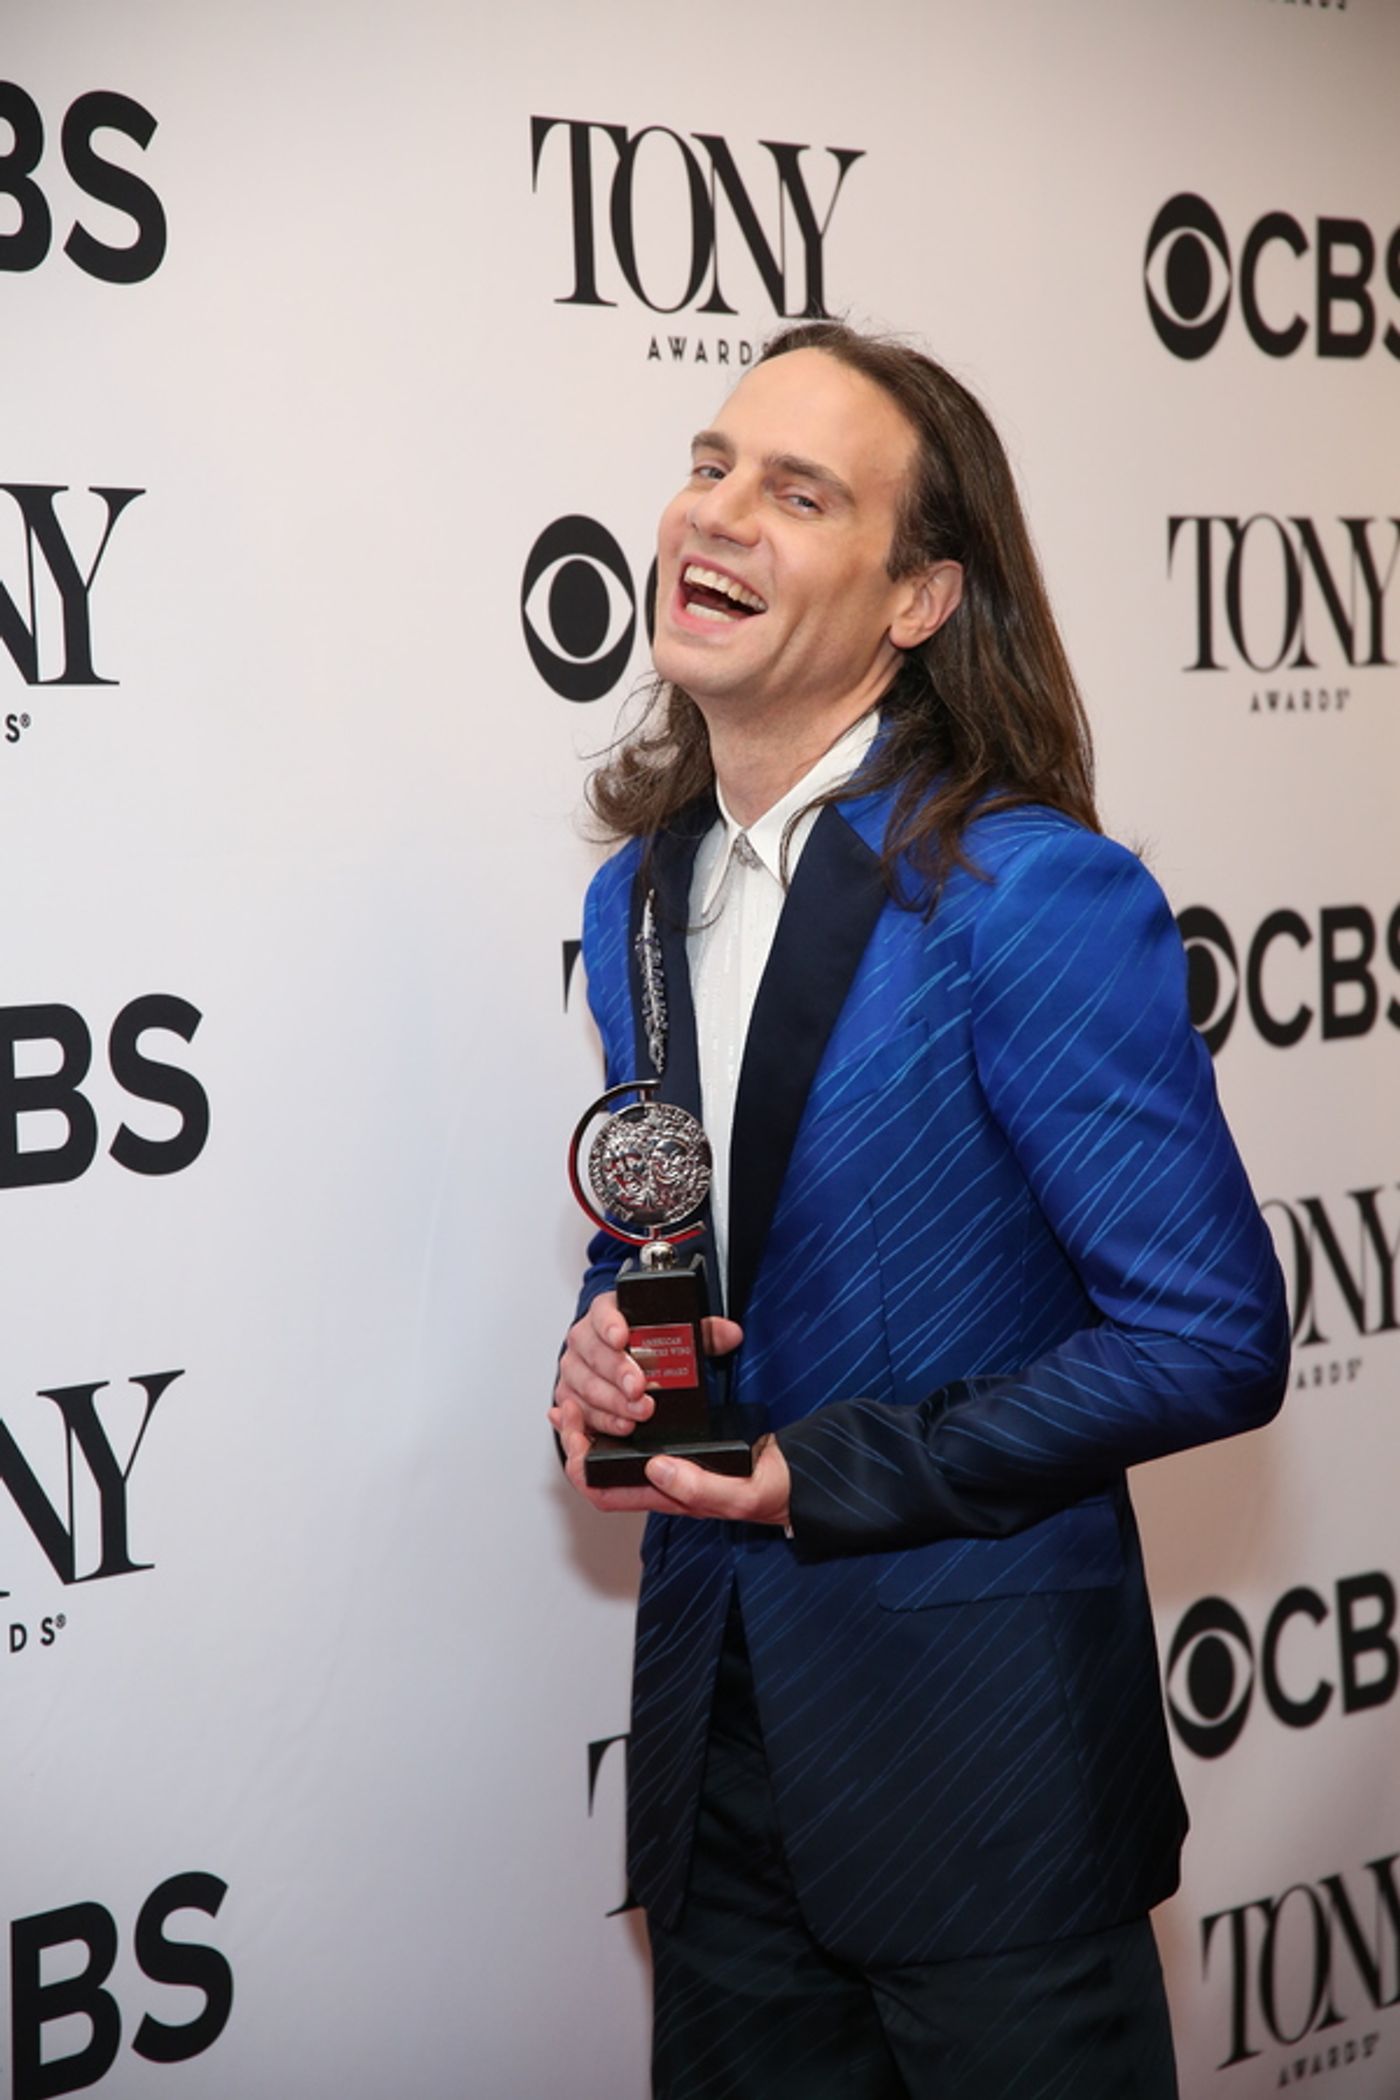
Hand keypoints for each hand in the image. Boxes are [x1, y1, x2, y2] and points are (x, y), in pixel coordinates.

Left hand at [550, 1391, 790, 1525]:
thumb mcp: (743, 1495)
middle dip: (576, 1439)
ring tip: (576, 1397)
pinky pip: (639, 1432)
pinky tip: (617, 1391)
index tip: (574, 1426)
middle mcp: (662, 1481)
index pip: (605, 1491)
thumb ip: (702, 1488)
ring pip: (616, 1449)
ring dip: (591, 1425)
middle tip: (566, 1405)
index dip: (580, 1465)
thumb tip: (656, 1468)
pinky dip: (619, 1413)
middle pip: (600, 1470)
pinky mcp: (683, 1441)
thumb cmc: (770, 1492)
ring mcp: (670, 1462)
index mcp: (669, 1497)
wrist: (796, 1476)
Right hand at [553, 1293, 741, 1441]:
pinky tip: (621, 1426)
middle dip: (618, 1373)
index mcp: (607, 1312)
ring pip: (585, 1385)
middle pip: (594, 1353)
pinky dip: (601, 1421)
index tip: (623, 1336)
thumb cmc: (643, 1341)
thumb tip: (731, 1334)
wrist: (618, 1356)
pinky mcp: (570, 1396)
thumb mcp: (676, 1331)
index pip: (603, 1312)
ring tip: (637, 1414)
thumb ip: (703, 1331)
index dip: (611, 1324)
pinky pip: (580, 1411)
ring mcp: (574, 1368)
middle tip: (640, 1390)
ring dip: (612, 1402)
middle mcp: (584, 1338)